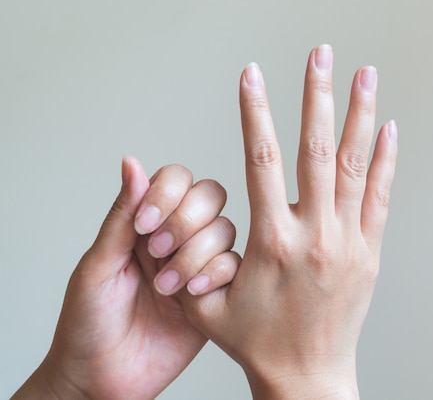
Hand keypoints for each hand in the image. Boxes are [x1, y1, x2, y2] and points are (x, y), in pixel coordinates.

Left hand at [13, 157, 238, 399]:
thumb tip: (132, 163)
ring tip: (167, 288)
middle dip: (188, 220)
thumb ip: (122, 216)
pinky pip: (236, 267)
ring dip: (198, 253)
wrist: (101, 379)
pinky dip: (218, 274)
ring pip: (226, 230)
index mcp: (146, 223)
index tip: (144, 225)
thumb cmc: (88, 322)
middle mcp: (177, 237)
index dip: (168, 193)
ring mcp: (199, 264)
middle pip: (210, 196)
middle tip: (158, 252)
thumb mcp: (98, 265)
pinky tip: (193, 295)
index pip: (176, 180)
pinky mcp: (216, 294)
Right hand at [181, 45, 397, 398]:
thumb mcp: (209, 303)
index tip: (251, 76)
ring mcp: (347, 242)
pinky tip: (389, 130)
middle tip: (320, 55)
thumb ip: (196, 259)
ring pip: (355, 167)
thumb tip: (185, 226)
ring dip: (360, 116)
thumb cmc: (256, 342)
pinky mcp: (369, 252)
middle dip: (316, 95)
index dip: (254, 113)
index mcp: (271, 242)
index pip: (260, 161)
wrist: (306, 377)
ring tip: (365, 75)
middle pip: (315, 151)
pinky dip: (386, 161)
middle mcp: (314, 235)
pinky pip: (380, 198)